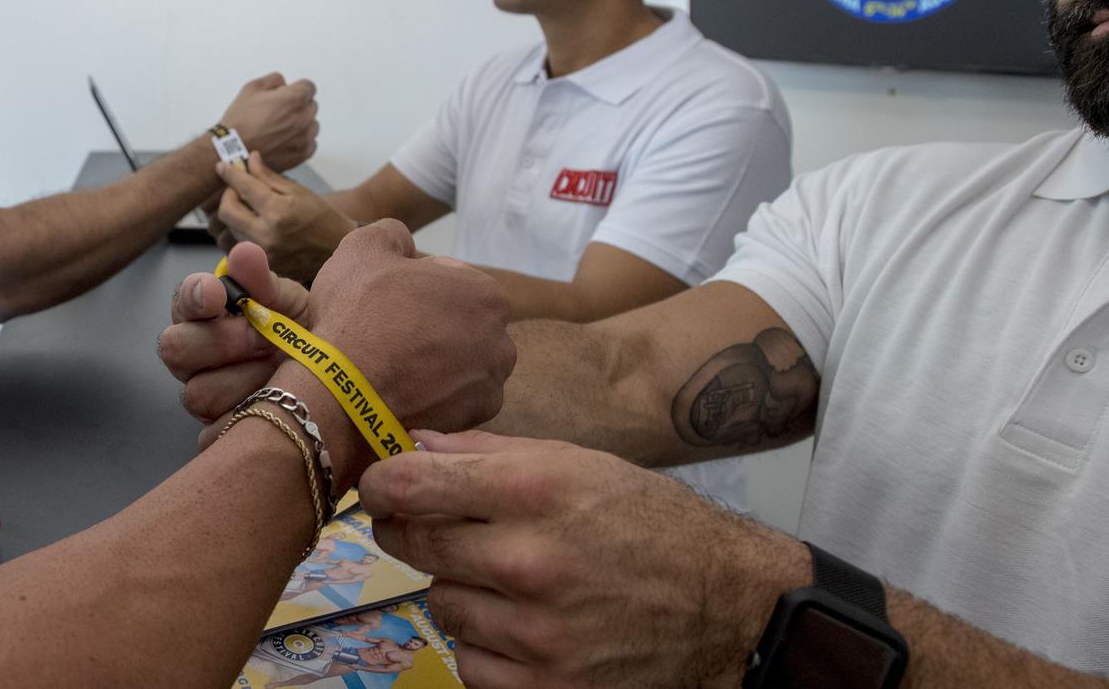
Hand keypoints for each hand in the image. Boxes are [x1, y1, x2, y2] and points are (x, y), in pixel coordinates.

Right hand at [159, 240, 297, 439]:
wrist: (331, 376)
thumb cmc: (299, 331)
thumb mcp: (287, 301)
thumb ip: (262, 280)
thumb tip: (245, 254)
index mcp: (203, 314)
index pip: (182, 301)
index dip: (195, 296)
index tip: (218, 293)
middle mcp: (194, 354)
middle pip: (175, 349)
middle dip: (222, 342)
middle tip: (263, 338)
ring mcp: (203, 393)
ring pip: (197, 393)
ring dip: (242, 381)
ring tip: (279, 372)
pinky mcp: (217, 430)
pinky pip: (214, 433)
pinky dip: (245, 420)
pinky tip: (274, 406)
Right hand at [161, 221, 514, 479]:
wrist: (342, 394)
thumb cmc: (357, 315)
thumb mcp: (361, 249)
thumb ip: (391, 233)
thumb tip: (405, 244)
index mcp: (486, 295)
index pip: (452, 281)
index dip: (414, 285)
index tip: (386, 299)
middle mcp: (501, 342)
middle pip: (461, 325)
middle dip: (431, 326)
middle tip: (388, 333)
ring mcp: (490, 388)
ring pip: (460, 366)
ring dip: (435, 363)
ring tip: (392, 367)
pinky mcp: (471, 423)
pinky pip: (452, 402)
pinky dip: (432, 397)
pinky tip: (400, 393)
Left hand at [213, 151, 356, 282]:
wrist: (339, 251)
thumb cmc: (323, 218)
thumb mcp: (298, 192)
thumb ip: (269, 177)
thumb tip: (249, 160)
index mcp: (277, 212)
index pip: (243, 187)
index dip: (230, 174)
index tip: (222, 166)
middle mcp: (266, 235)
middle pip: (226, 212)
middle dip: (228, 196)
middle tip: (238, 189)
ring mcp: (263, 254)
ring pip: (231, 230)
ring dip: (236, 215)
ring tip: (252, 208)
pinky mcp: (263, 266)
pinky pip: (241, 245)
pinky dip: (244, 232)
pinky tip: (257, 226)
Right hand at [218, 73, 318, 170]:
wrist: (232, 152)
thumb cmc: (240, 123)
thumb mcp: (251, 89)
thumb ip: (273, 80)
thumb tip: (282, 83)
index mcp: (293, 98)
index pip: (309, 87)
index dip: (297, 88)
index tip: (289, 94)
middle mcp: (303, 117)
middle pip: (311, 105)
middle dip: (298, 106)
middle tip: (278, 112)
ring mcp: (304, 137)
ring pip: (312, 125)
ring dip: (301, 124)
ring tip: (280, 128)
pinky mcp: (302, 154)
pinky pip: (310, 143)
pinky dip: (300, 141)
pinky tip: (284, 140)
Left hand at [360, 430, 808, 687]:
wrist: (728, 606)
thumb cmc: (648, 523)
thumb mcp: (577, 464)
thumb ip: (487, 453)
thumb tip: (412, 444)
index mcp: (535, 491)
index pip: (412, 485)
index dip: (382, 484)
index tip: (380, 487)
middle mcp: (529, 561)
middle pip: (414, 544)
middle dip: (409, 530)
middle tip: (429, 527)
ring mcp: (535, 633)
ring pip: (440, 604)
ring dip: (459, 590)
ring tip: (506, 579)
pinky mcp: (545, 687)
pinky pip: (470, 663)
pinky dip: (485, 646)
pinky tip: (524, 626)